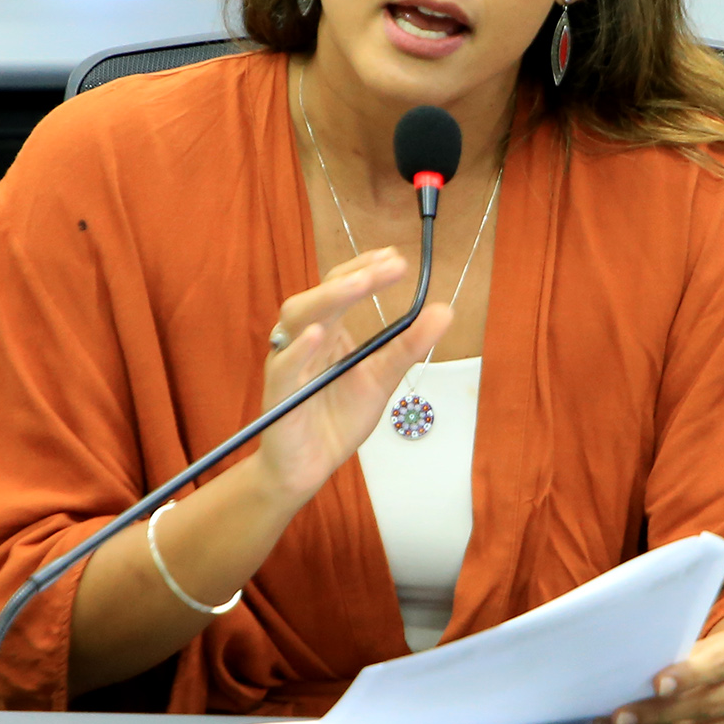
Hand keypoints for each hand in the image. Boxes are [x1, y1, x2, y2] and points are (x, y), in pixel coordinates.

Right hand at [255, 249, 450, 508]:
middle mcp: (303, 338)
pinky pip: (284, 366)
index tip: (397, 256)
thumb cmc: (337, 419)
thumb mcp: (382, 378)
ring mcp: (288, 363)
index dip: (366, 267)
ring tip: (360, 284)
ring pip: (298, 318)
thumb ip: (409, 345)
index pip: (342, 285)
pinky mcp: (278, 393)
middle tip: (390, 265)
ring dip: (329, 297)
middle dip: (354, 276)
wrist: (309, 467)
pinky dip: (300, 348)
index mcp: (327, 330)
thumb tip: (445, 310)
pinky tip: (320, 335)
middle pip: (322, 295)